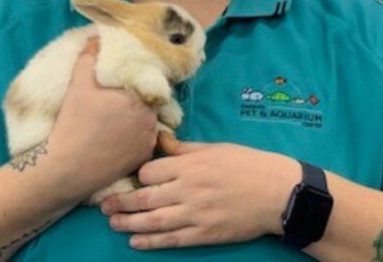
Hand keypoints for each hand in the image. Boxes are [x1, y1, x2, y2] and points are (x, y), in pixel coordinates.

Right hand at [46, 38, 159, 202]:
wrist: (66, 166)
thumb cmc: (73, 122)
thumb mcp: (78, 85)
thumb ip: (89, 57)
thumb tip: (96, 37)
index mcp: (138, 98)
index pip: (149, 83)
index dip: (140, 80)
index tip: (127, 82)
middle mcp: (150, 120)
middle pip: (150, 103)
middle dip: (140, 100)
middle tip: (121, 100)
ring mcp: (148, 141)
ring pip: (150, 123)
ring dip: (140, 120)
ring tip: (121, 119)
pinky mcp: (142, 159)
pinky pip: (145, 143)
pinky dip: (137, 139)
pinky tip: (120, 138)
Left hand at [100, 132, 301, 249]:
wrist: (278, 193)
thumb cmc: (248, 165)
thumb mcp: (215, 149)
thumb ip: (184, 149)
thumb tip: (160, 140)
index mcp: (190, 165)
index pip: (149, 170)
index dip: (138, 175)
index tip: (132, 178)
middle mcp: (188, 190)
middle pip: (145, 197)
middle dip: (122, 202)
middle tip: (104, 205)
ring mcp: (195, 214)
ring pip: (153, 221)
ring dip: (129, 223)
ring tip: (113, 223)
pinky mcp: (204, 234)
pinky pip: (171, 240)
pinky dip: (150, 242)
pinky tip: (135, 242)